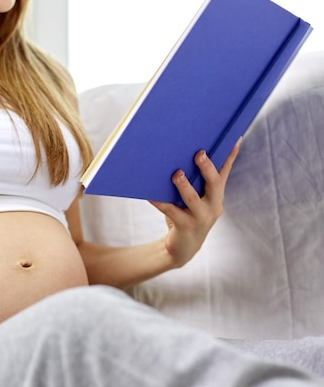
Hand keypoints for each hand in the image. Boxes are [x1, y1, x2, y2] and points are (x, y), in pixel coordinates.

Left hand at [150, 138, 241, 267]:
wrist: (182, 248)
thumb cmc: (186, 216)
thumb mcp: (194, 198)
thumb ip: (194, 182)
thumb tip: (179, 156)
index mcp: (216, 196)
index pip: (225, 173)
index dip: (230, 156)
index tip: (235, 138)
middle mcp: (213, 206)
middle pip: (215, 185)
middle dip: (207, 168)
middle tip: (199, 153)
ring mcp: (201, 218)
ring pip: (193, 200)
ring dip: (184, 186)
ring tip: (176, 174)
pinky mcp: (186, 227)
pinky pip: (172, 212)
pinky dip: (161, 202)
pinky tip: (150, 194)